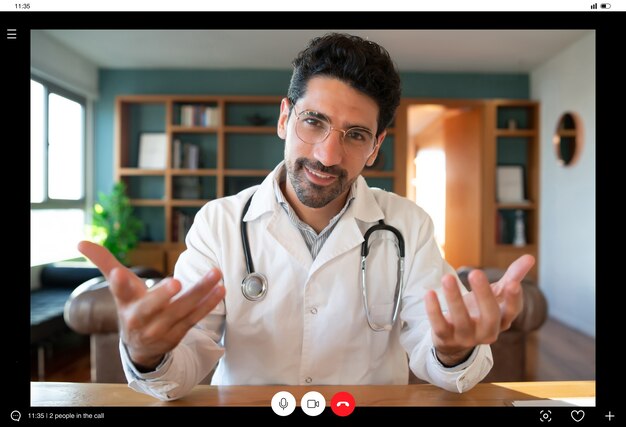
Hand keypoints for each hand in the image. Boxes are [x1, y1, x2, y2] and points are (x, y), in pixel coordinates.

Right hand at [77, 241, 225, 369]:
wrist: (141, 345)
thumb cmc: (131, 306)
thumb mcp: (119, 287)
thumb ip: (103, 262)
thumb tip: (80, 243)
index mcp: (125, 303)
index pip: (119, 291)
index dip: (118, 283)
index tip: (117, 273)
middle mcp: (140, 318)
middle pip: (151, 307)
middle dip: (162, 295)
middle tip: (175, 282)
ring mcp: (160, 328)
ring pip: (181, 310)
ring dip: (200, 292)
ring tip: (215, 274)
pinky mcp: (178, 334)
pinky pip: (195, 318)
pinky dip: (209, 304)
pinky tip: (220, 289)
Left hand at [425, 255, 534, 365]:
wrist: (456, 341)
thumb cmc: (480, 311)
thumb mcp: (496, 295)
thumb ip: (512, 276)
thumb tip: (530, 257)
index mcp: (502, 320)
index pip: (511, 312)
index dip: (514, 299)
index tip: (513, 283)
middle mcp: (487, 332)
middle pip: (489, 316)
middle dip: (483, 295)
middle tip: (476, 272)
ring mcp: (466, 337)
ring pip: (461, 320)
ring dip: (454, 298)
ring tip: (447, 278)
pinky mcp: (446, 338)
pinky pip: (440, 325)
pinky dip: (434, 310)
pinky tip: (429, 293)